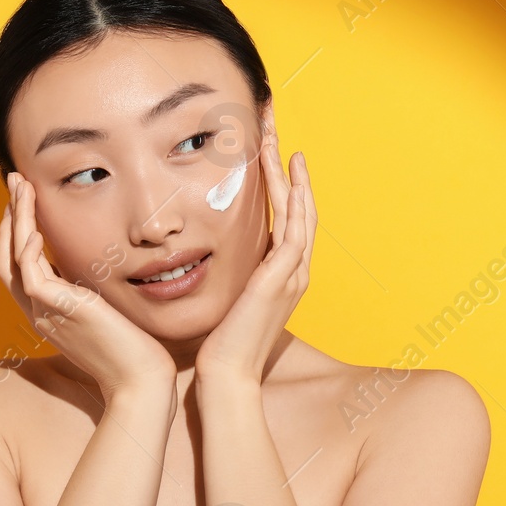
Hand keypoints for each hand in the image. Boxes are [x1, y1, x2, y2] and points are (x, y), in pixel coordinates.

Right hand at [0, 171, 176, 402]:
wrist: (140, 381)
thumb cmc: (134, 351)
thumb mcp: (107, 313)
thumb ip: (93, 292)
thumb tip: (97, 268)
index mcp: (49, 313)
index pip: (21, 266)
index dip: (18, 231)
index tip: (26, 200)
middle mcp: (40, 312)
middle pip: (7, 258)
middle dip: (10, 217)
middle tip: (14, 180)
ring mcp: (45, 313)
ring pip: (13, 259)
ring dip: (15, 219)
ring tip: (20, 186)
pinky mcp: (58, 311)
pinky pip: (30, 272)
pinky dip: (27, 244)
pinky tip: (34, 223)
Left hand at [195, 102, 315, 382]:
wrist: (228, 377)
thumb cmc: (221, 346)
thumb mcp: (226, 302)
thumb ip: (227, 278)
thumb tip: (205, 257)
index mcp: (283, 275)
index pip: (288, 220)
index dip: (284, 184)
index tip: (272, 152)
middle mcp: (295, 271)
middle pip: (299, 207)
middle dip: (287, 166)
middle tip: (276, 128)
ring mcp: (293, 273)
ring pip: (298, 210)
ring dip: (289, 171)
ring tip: (278, 136)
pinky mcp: (283, 276)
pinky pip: (293, 226)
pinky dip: (294, 196)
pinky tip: (287, 170)